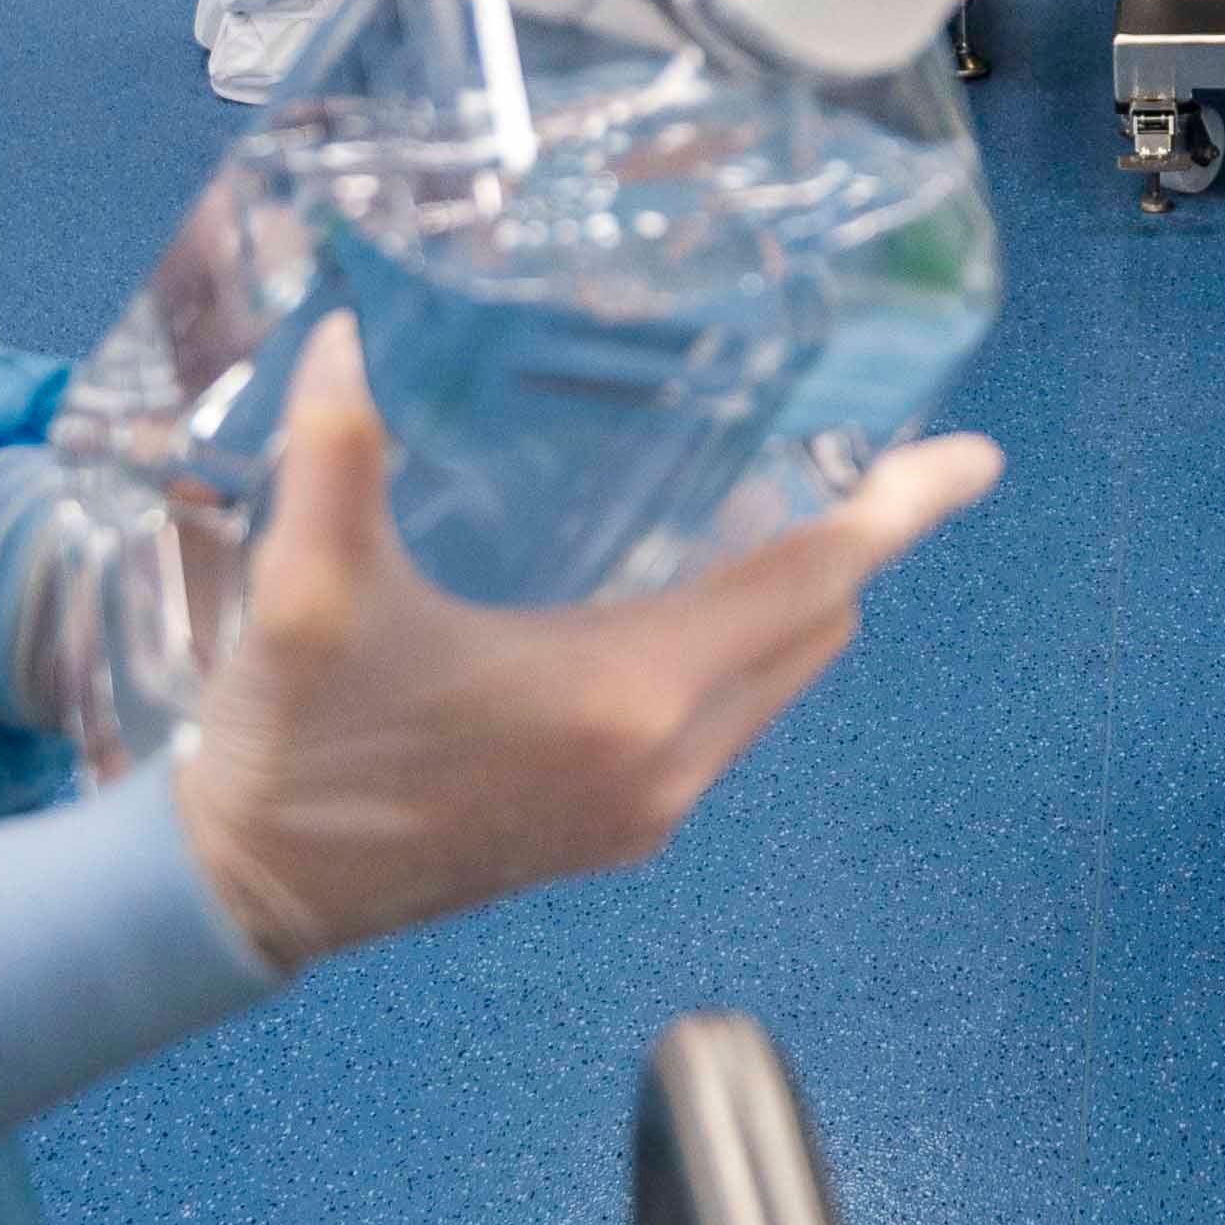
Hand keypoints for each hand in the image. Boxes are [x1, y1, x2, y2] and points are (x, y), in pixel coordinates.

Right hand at [164, 317, 999, 969]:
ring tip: (776, 501)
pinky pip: (728, 720)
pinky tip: (693, 593)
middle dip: (853, 542)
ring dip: (794, 597)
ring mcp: (647, 808)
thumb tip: (347, 332)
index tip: (973, 460)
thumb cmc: (292, 739)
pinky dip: (742, 649)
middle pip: (812, 630)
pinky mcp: (617, 833)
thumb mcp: (308, 589)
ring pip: (777, 679)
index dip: (895, 513)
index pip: (806, 583)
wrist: (251, 892)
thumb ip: (333, 452)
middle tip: (864, 451)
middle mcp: (665, 760)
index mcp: (624, 694)